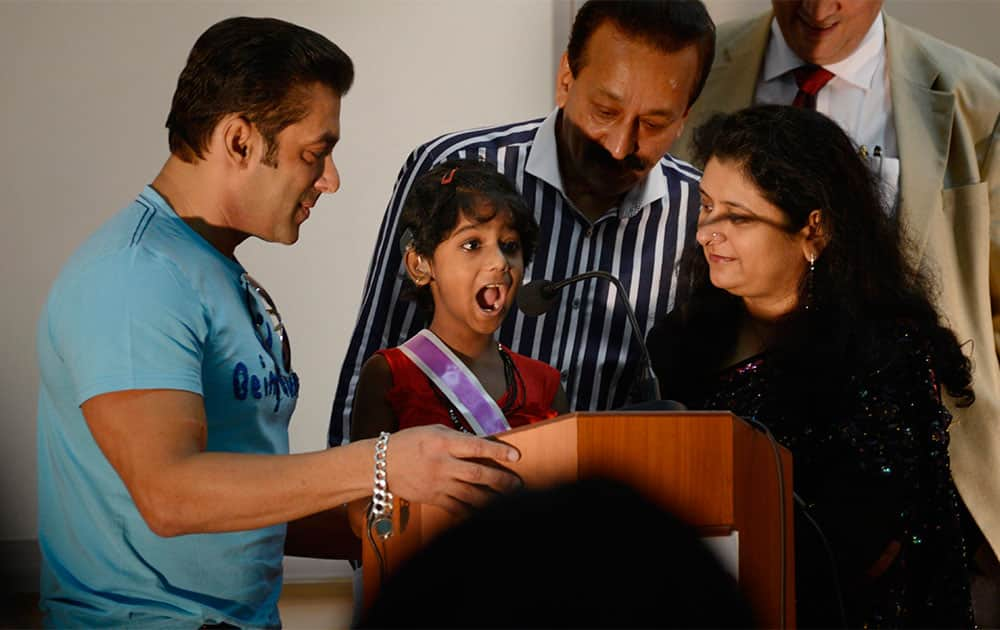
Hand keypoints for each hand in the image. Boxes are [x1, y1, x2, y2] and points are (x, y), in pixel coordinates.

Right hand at [384, 425, 520, 514]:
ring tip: (509, 500)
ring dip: (493, 498)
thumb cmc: (409, 442)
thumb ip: (458, 438)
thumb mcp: (434, 431)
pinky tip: (486, 513)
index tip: (516, 456)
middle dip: (501, 480)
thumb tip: (483, 445)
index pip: (476, 447)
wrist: (381, 464)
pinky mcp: (433, 498)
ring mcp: (438, 483)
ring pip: (471, 494)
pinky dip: (473, 512)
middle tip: (518, 484)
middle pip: (478, 474)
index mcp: (444, 442)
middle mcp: (443, 464)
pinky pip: (457, 508)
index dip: (498, 452)